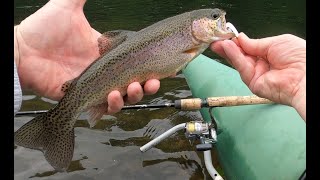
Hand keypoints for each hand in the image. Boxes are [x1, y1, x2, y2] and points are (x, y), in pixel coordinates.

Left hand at [14, 0, 159, 113]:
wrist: (22, 51)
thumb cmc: (44, 29)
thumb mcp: (67, 7)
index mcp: (107, 52)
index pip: (134, 62)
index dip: (149, 66)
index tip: (159, 67)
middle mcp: (106, 71)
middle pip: (135, 82)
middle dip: (147, 85)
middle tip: (152, 82)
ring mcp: (97, 86)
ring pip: (124, 97)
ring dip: (134, 95)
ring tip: (133, 87)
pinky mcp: (86, 99)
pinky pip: (106, 107)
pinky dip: (113, 105)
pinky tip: (114, 95)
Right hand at [210, 33, 305, 119]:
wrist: (305, 75)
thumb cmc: (300, 57)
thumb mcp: (275, 42)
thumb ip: (255, 43)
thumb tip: (241, 39)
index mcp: (270, 54)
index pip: (249, 48)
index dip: (238, 43)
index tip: (227, 36)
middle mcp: (263, 66)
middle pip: (241, 56)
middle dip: (228, 48)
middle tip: (216, 40)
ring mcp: (258, 76)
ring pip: (239, 62)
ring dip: (229, 51)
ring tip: (219, 43)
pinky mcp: (254, 84)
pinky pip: (242, 69)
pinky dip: (234, 58)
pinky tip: (227, 48)